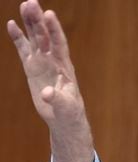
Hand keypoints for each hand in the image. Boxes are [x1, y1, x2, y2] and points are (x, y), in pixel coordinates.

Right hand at [7, 0, 93, 161]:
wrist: (64, 118)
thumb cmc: (70, 112)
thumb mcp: (66, 107)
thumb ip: (58, 99)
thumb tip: (48, 93)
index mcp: (65, 67)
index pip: (59, 44)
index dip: (54, 30)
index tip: (49, 14)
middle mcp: (54, 61)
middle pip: (46, 37)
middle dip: (39, 20)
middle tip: (31, 2)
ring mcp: (43, 63)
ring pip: (35, 39)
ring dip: (29, 23)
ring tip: (24, 5)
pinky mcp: (33, 69)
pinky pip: (24, 50)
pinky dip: (18, 38)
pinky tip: (12, 24)